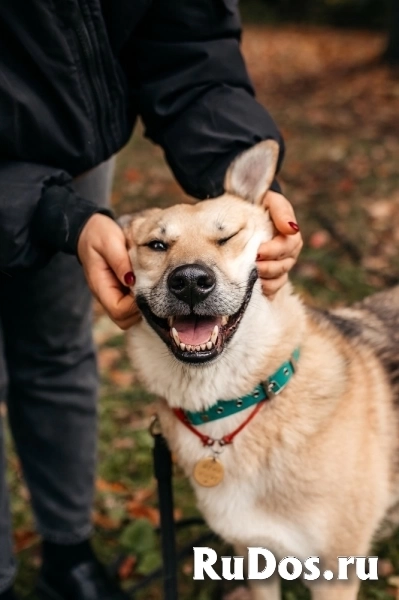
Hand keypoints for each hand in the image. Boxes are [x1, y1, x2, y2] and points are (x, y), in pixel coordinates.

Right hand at [77, 214, 140, 328]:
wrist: (88, 231)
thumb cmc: (98, 234)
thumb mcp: (109, 241)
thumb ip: (119, 260)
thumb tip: (131, 280)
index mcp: (100, 286)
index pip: (118, 311)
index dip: (134, 305)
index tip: (144, 287)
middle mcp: (105, 295)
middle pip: (123, 320)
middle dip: (139, 310)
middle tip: (150, 289)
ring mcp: (111, 295)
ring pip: (128, 317)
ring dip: (140, 307)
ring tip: (149, 286)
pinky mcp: (118, 292)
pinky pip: (130, 307)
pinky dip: (140, 301)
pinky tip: (146, 285)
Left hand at [257, 190, 302, 296]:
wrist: (250, 212)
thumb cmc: (262, 205)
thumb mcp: (272, 202)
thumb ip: (281, 212)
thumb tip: (292, 229)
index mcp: (291, 237)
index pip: (288, 247)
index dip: (274, 251)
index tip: (258, 251)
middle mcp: (289, 254)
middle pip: (283, 266)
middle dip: (267, 268)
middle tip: (251, 266)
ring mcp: (281, 267)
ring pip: (278, 280)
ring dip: (266, 281)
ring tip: (251, 279)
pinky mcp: (271, 278)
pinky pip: (272, 290)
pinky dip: (265, 292)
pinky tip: (254, 291)